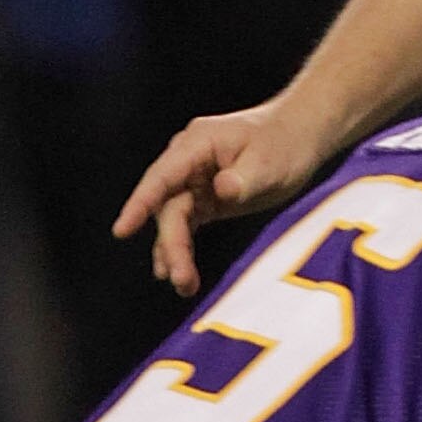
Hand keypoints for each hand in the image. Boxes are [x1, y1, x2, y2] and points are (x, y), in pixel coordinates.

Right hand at [115, 96, 330, 294]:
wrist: (300, 136)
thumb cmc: (284, 143)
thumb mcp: (269, 162)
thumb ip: (244, 178)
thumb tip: (221, 190)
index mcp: (197, 143)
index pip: (161, 176)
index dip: (140, 203)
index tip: (122, 230)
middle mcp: (188, 162)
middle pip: (167, 206)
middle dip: (171, 243)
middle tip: (179, 278)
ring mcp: (193, 180)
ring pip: (174, 220)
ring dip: (175, 252)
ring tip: (184, 285)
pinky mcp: (204, 198)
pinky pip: (185, 225)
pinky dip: (182, 248)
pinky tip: (181, 274)